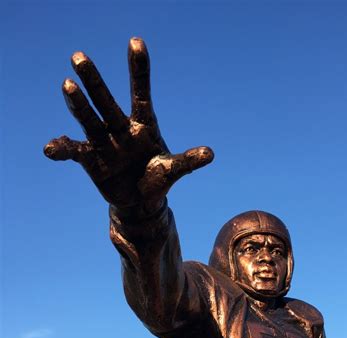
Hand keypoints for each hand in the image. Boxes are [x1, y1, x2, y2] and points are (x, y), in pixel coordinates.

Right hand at [44, 38, 213, 210]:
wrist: (140, 202)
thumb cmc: (157, 179)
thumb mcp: (172, 170)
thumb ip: (188, 161)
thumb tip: (210, 154)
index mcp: (143, 125)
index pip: (140, 92)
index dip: (138, 69)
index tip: (136, 41)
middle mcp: (120, 128)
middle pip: (106, 100)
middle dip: (93, 80)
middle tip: (79, 57)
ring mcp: (104, 141)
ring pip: (89, 119)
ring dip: (78, 104)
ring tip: (67, 86)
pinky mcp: (90, 159)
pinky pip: (74, 150)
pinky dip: (62, 148)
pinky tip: (51, 149)